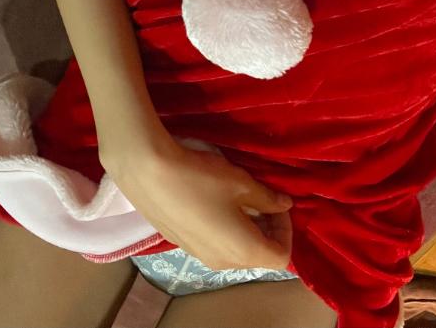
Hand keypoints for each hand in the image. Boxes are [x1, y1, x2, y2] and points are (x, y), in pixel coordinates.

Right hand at [101, 139, 293, 270]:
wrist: (148, 172)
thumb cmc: (202, 178)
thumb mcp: (241, 183)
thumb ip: (267, 198)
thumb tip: (284, 205)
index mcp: (243, 251)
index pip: (280, 256)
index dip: (286, 229)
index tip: (277, 203)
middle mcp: (222, 262)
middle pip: (257, 256)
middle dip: (267, 229)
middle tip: (262, 197)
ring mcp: (199, 255)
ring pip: (234, 251)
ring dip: (246, 228)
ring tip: (239, 197)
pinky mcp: (181, 244)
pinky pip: (214, 244)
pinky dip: (224, 229)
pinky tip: (213, 201)